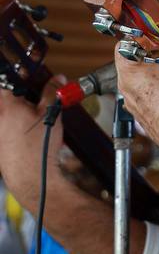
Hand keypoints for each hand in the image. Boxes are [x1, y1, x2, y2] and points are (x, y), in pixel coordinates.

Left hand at [0, 81, 69, 207]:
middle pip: (6, 98)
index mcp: (5, 105)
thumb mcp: (51, 113)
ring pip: (7, 114)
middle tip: (38, 100)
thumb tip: (57, 80)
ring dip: (20, 112)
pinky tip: (31, 133)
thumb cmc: (38, 147)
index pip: (6, 82)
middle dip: (22, 96)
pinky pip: (6, 127)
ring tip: (36, 119)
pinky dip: (17, 126)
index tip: (30, 77)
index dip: (20, 77)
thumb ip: (53, 92)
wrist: (31, 176)